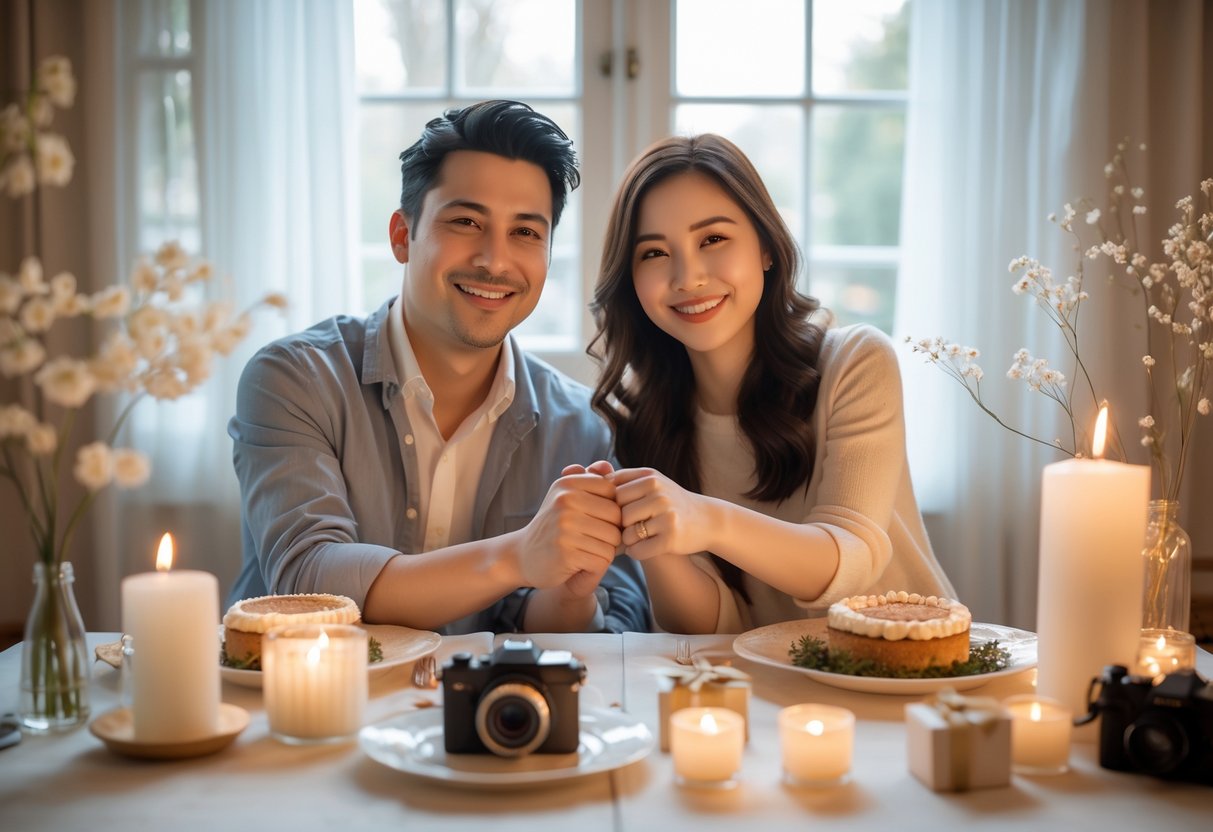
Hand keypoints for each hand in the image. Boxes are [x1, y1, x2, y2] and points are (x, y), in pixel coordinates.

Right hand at [515, 469, 621, 588]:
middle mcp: (565, 501)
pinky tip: (579, 565)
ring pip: (612, 540)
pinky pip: (602, 560)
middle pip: (616, 517)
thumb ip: (590, 478)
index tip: (594, 520)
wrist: (523, 556)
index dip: (610, 510)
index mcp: (567, 484)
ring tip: (584, 551)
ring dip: (604, 551)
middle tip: (590, 540)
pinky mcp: (566, 553)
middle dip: (611, 532)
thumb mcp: (567, 497)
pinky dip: (595, 567)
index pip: (612, 493)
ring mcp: (564, 527)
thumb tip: (606, 465)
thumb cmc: (555, 526)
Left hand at [612, 467, 712, 559]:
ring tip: (638, 538)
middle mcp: (659, 493)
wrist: (707, 520)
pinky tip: (644, 548)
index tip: (617, 513)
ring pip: (626, 534)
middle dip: (619, 525)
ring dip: (628, 541)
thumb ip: (621, 480)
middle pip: (618, 514)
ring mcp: (666, 515)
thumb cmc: (669, 503)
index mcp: (650, 477)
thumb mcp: (650, 483)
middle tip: (629, 529)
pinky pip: (638, 550)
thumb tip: (583, 477)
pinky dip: (636, 552)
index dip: (610, 506)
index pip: (612, 492)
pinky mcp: (671, 538)